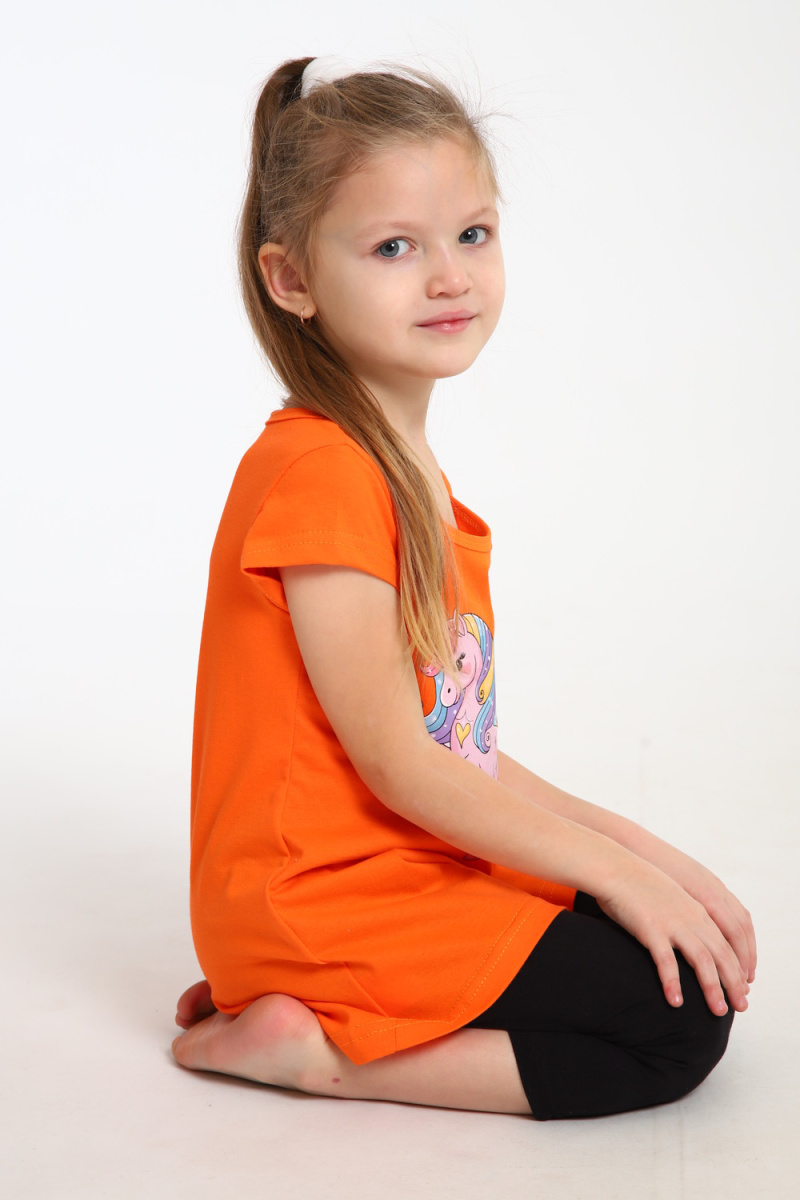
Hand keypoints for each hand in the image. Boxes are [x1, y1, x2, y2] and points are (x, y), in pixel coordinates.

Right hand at [597, 859, 750, 1016]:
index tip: (742, 988)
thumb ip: (685, 914)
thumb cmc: (639, 884)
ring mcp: (673, 924)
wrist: (615, 868)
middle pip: (723, 955)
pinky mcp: (652, 929)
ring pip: (703, 961)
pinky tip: (676, 1003)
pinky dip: (673, 984)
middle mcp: (692, 918)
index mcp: (699, 911)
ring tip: (719, 1011)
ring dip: (713, 988)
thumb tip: (690, 936)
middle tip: (741, 1007)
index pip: (729, 943)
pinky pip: (667, 962)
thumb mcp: (672, 896)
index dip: (738, 967)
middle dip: (734, 984)